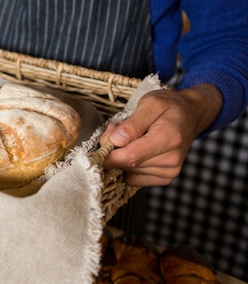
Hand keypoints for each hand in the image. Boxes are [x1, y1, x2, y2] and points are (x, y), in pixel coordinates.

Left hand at [100, 84, 221, 186]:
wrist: (191, 115)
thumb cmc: (169, 107)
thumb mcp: (149, 103)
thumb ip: (131, 124)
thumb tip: (115, 141)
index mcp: (169, 138)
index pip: (131, 156)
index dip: (108, 157)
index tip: (93, 153)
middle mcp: (172, 159)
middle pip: (128, 165)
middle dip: (113, 151)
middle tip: (116, 131)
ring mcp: (170, 171)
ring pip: (129, 172)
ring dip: (121, 158)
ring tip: (131, 139)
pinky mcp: (165, 178)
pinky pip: (134, 179)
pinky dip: (128, 167)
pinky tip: (135, 151)